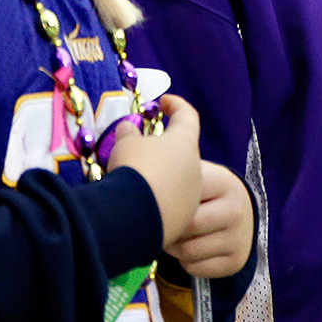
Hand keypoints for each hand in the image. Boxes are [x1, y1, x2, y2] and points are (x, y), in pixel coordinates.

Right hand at [105, 93, 202, 244]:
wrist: (135, 216)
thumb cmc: (135, 168)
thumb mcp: (126, 144)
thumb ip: (129, 134)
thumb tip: (128, 128)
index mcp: (185, 143)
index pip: (187, 116)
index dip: (176, 105)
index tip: (165, 101)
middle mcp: (195, 169)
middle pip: (181, 153)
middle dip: (162, 150)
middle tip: (139, 149)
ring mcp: (191, 196)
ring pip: (175, 181)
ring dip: (158, 177)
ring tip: (133, 180)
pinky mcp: (182, 220)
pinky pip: (168, 205)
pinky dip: (154, 200)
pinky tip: (136, 203)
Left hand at [166, 161, 252, 277]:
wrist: (238, 213)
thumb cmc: (204, 192)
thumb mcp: (195, 174)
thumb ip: (169, 164)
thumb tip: (125, 138)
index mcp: (223, 181)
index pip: (187, 195)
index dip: (165, 202)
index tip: (157, 200)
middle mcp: (235, 209)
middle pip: (188, 227)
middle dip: (167, 229)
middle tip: (160, 225)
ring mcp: (239, 237)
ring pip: (188, 252)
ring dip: (172, 248)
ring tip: (172, 237)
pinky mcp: (236, 261)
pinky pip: (195, 269)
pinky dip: (184, 263)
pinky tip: (186, 251)